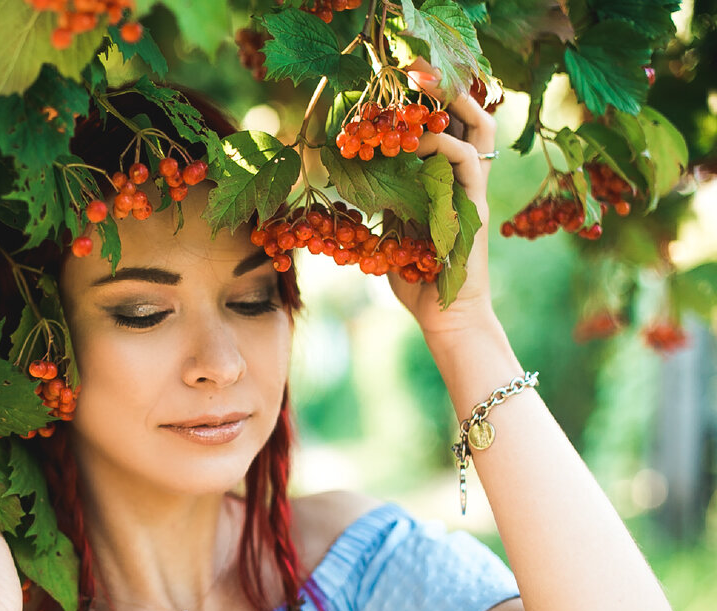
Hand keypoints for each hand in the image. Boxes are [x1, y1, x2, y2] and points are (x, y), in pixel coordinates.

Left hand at [386, 64, 499, 338]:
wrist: (446, 317)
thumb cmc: (418, 281)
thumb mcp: (390, 236)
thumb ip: (381, 209)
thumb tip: (352, 190)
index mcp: (448, 183)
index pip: (449, 130)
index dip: (431, 107)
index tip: (402, 86)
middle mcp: (465, 182)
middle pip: (472, 120)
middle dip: (449, 91)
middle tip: (418, 71)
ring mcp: (474, 191)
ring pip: (480, 130)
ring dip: (453, 106)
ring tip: (424, 91)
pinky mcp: (475, 206)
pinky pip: (468, 162)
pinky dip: (444, 144)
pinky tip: (419, 140)